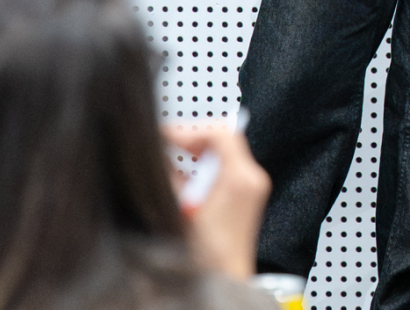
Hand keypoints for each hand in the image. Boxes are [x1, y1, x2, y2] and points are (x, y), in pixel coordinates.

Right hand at [163, 119, 269, 280]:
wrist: (223, 279)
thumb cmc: (207, 255)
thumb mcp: (180, 209)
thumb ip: (170, 176)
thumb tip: (158, 154)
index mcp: (241, 178)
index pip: (220, 133)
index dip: (189, 130)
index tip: (166, 134)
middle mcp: (251, 180)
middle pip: (223, 140)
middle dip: (192, 139)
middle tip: (167, 142)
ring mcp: (251, 190)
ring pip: (224, 154)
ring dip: (196, 154)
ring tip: (171, 159)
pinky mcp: (245, 199)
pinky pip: (225, 170)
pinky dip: (204, 168)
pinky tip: (183, 179)